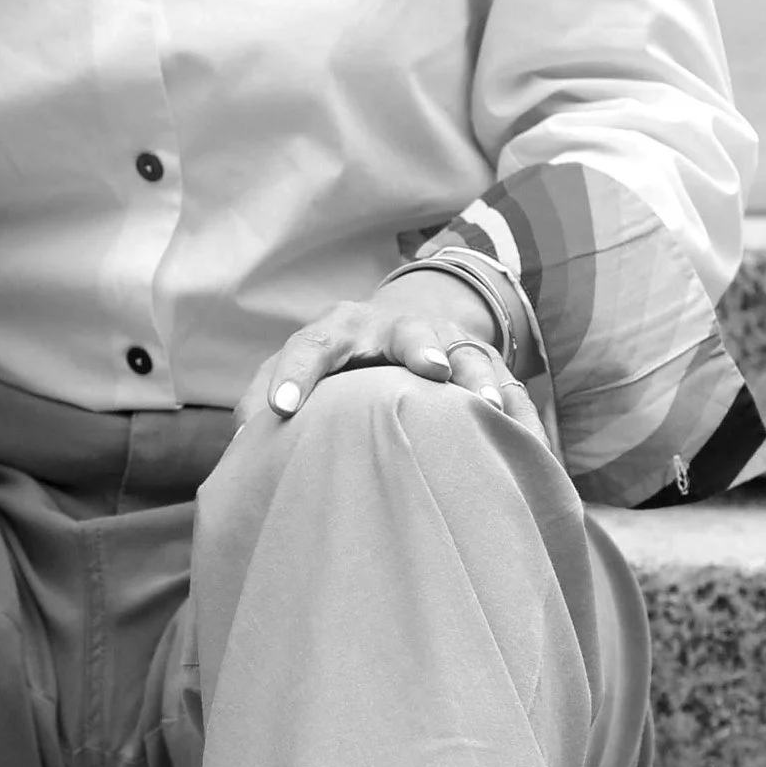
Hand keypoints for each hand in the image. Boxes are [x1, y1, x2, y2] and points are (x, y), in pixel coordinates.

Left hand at [236, 268, 545, 437]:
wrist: (402, 322)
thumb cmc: (335, 365)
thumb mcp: (299, 374)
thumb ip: (263, 403)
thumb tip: (242, 444)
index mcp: (338, 330)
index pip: (311, 345)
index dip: (296, 374)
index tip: (282, 410)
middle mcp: (393, 327)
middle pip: (406, 329)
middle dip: (417, 345)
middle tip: (428, 368)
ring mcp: (444, 341)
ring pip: (465, 351)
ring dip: (476, 374)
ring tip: (486, 403)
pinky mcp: (480, 363)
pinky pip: (506, 386)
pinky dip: (515, 410)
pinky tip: (524, 437)